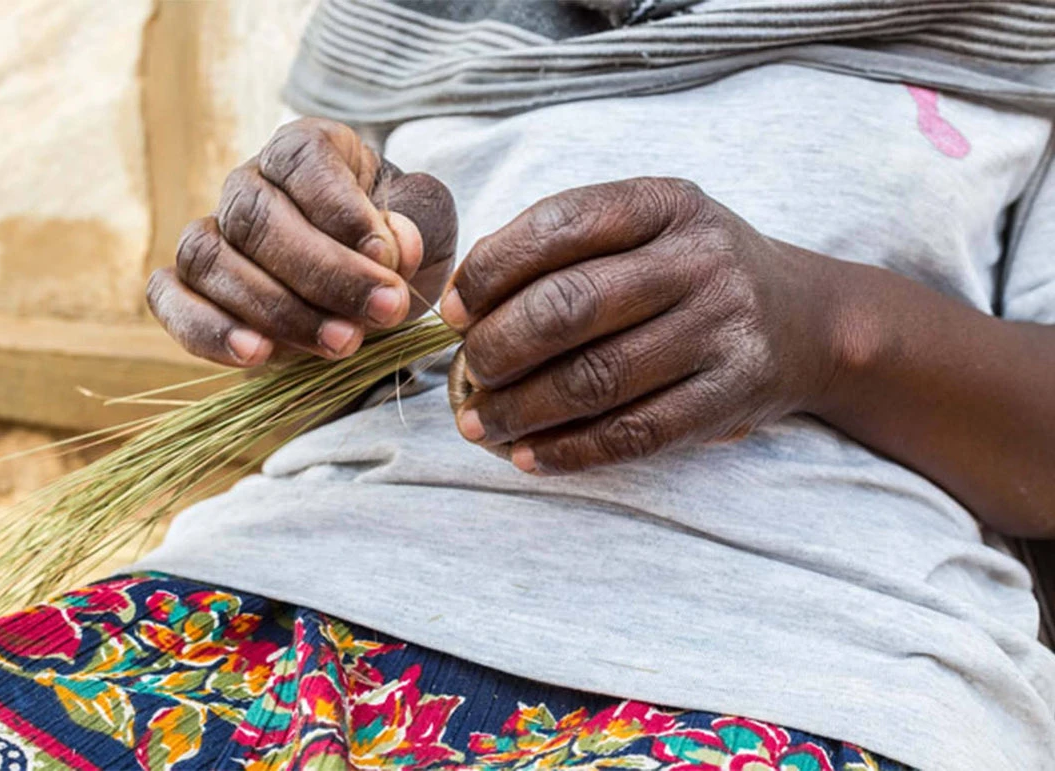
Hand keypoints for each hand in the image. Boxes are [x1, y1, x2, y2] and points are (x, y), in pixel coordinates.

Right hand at [147, 118, 457, 366]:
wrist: (369, 287)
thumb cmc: (397, 245)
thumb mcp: (426, 225)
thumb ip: (417, 225)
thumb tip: (395, 247)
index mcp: (304, 150)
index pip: (303, 161)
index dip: (344, 212)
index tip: (390, 259)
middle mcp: (248, 184)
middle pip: (257, 218)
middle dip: (325, 274)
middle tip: (384, 310)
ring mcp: (212, 234)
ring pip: (211, 259)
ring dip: (277, 310)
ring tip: (342, 344)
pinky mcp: (188, 286)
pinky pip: (169, 298)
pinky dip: (206, 329)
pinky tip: (256, 354)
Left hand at [440, 177, 835, 473]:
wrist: (809, 322)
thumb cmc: (695, 273)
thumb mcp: (649, 229)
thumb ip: (568, 247)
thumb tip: (465, 302)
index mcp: (666, 204)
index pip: (559, 226)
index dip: (490, 271)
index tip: (453, 309)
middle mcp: (700, 261)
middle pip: (570, 306)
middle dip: (497, 346)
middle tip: (466, 371)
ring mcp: (722, 329)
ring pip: (597, 378)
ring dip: (521, 409)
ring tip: (477, 423)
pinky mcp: (731, 396)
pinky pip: (636, 433)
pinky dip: (571, 451)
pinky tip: (529, 456)